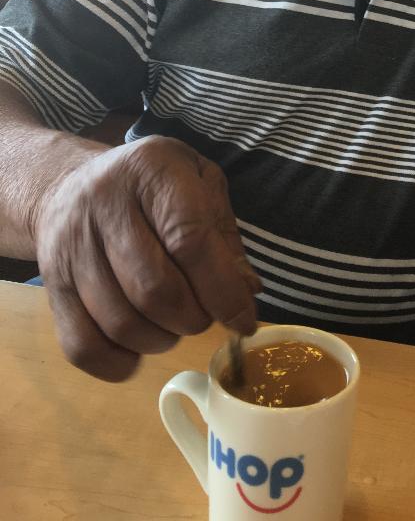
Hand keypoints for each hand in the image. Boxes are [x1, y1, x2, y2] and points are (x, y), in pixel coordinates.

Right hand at [32, 135, 261, 381]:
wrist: (70, 184)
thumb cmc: (151, 184)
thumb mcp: (199, 182)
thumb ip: (225, 234)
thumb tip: (247, 291)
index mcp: (152, 169)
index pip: (190, 240)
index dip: (222, 289)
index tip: (243, 320)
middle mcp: (104, 202)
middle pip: (154, 289)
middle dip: (193, 319)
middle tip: (204, 315)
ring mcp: (71, 246)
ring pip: (120, 323)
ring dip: (161, 340)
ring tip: (175, 324)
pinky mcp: (51, 285)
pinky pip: (82, 346)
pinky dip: (118, 362)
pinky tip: (138, 348)